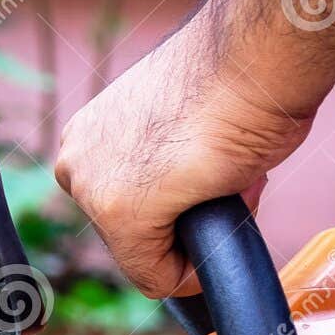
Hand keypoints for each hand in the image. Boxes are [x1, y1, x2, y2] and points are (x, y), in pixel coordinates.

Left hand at [54, 24, 314, 298]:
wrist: (256, 57)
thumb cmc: (238, 79)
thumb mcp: (184, 126)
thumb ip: (169, 165)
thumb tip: (190, 196)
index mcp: (89, 135)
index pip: (128, 206)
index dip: (180, 205)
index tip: (210, 171)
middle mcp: (78, 162)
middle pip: (135, 235)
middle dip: (187, 220)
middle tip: (226, 175)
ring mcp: (93, 192)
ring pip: (148, 256)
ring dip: (198, 235)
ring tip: (227, 178)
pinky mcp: (121, 217)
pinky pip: (158, 278)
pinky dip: (197, 269)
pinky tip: (221, 214)